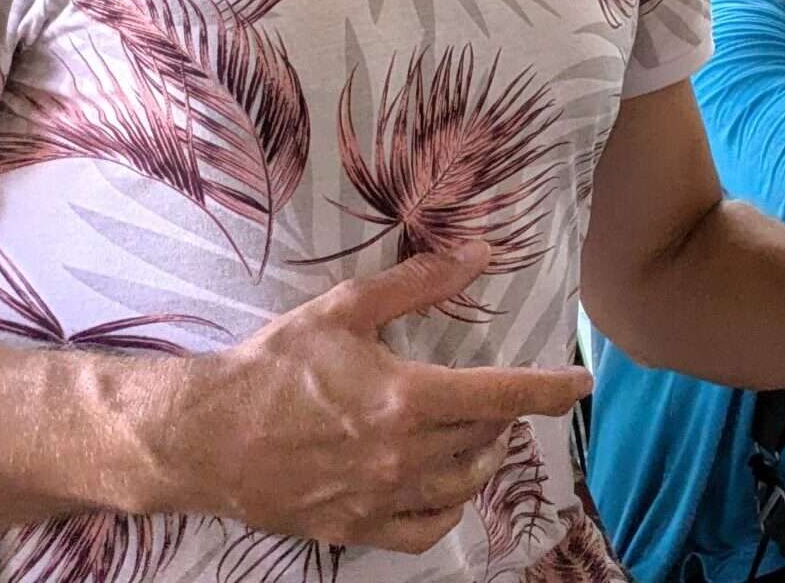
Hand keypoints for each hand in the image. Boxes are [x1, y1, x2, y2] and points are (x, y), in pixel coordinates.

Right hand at [157, 244, 589, 552]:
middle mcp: (402, 456)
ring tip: (478, 434)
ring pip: (463, 486)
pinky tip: (444, 486)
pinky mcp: (355, 528)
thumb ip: (418, 282)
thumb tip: (478, 253)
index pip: (504, 396)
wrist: (201, 437)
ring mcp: (380, 499)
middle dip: (505, 416)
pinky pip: (425, 530)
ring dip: (482, 459)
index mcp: (405, 399)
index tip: (583, 383)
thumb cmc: (271, 368)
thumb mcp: (343, 310)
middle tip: (499, 396)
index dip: (552, 389)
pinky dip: (446, 509)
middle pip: (485, 439)